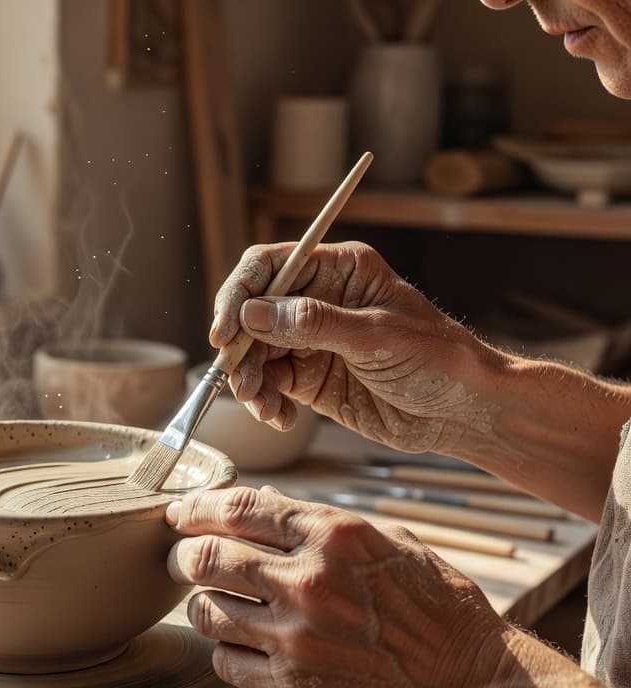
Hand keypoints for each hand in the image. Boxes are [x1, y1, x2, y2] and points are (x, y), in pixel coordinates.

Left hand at [165, 485, 508, 687]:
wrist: (470, 682)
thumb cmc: (435, 605)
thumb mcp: (386, 541)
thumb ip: (317, 523)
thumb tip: (261, 502)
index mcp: (333, 536)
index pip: (238, 508)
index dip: (196, 507)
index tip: (179, 513)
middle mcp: (307, 583)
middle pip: (206, 558)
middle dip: (182, 555)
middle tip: (180, 559)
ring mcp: (296, 638)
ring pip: (205, 611)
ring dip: (200, 603)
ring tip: (213, 601)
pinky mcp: (292, 687)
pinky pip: (225, 661)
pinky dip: (223, 649)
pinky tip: (239, 643)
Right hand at [211, 241, 491, 453]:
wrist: (463, 411)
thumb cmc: (438, 359)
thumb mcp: (377, 336)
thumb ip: (313, 323)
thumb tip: (253, 313)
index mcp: (338, 271)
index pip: (269, 267)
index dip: (239, 294)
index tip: (226, 332)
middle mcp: (317, 301)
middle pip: (251, 313)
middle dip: (240, 349)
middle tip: (242, 382)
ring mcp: (310, 340)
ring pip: (253, 353)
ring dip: (249, 381)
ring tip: (265, 407)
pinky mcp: (309, 378)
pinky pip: (268, 384)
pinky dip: (265, 403)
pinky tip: (281, 419)